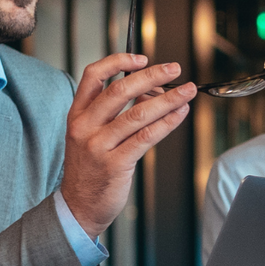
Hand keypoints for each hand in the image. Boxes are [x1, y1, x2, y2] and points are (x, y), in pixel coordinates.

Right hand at [62, 54, 195, 237]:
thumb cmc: (89, 169)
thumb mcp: (90, 135)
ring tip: (187, 92)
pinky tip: (179, 114)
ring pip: (138, 114)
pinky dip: (167, 123)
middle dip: (152, 76)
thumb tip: (149, 91)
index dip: (118, 61)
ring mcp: (99, 146)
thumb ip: (114, 113)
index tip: (141, 59)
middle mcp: (85, 127)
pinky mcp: (115, 164)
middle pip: (120, 90)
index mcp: (77, 114)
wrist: (78, 206)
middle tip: (174, 69)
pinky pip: (146, 137)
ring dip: (168, 99)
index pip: (92, 76)